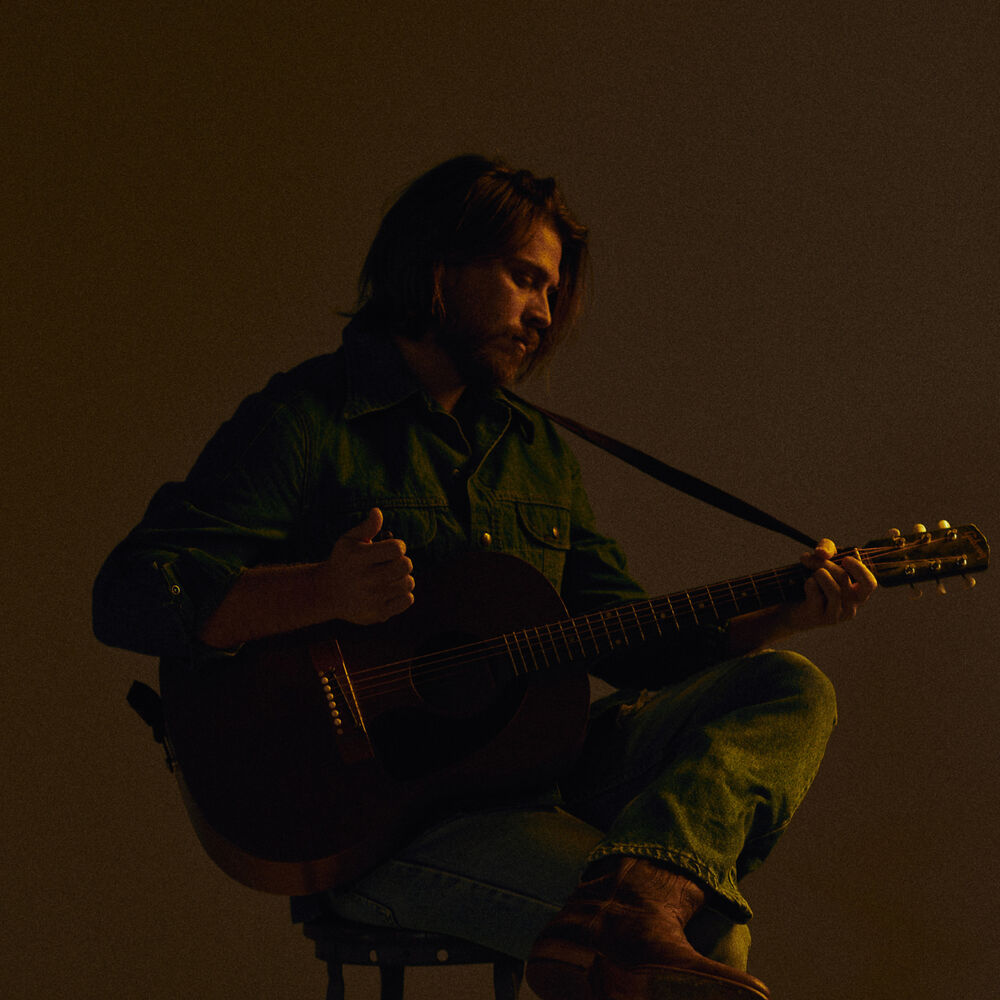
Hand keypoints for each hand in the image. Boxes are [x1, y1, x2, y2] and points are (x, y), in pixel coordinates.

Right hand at [317, 508, 414, 623]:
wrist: (327, 593)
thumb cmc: (343, 561)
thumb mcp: (348, 540)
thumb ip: (366, 527)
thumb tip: (377, 511)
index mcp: (359, 558)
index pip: (397, 548)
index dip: (398, 546)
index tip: (391, 549)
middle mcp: (366, 579)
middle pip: (406, 565)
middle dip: (402, 561)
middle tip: (392, 563)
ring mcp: (373, 598)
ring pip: (409, 582)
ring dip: (403, 577)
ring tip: (391, 577)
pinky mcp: (379, 613)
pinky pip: (407, 599)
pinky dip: (404, 594)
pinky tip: (391, 590)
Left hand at [781, 538, 877, 632]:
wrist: (790, 609)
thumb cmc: (811, 582)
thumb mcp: (820, 560)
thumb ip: (826, 549)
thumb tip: (823, 553)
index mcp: (858, 590)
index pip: (871, 579)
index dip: (884, 559)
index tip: (894, 530)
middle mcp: (854, 603)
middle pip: (846, 578)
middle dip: (826, 564)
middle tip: (810, 558)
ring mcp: (840, 613)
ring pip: (835, 589)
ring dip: (818, 574)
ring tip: (810, 573)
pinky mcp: (823, 619)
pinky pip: (818, 595)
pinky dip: (809, 584)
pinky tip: (806, 585)